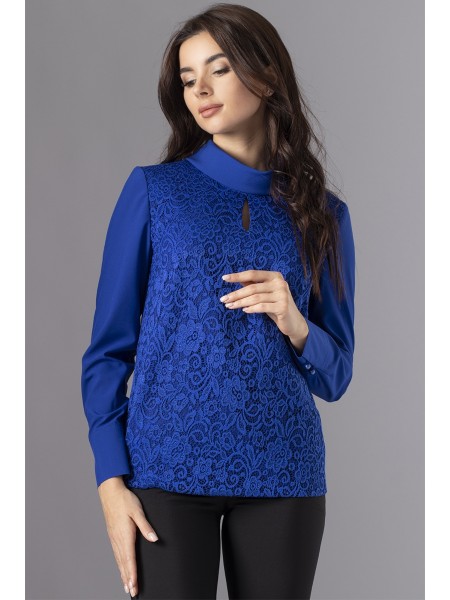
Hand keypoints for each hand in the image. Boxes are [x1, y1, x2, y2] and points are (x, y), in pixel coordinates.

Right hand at [98, 477, 158, 597]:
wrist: (110, 491)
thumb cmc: (125, 500)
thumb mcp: (137, 511)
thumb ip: (146, 526)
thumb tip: (154, 539)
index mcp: (125, 535)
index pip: (129, 559)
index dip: (132, 574)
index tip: (134, 586)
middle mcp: (118, 539)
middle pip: (123, 563)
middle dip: (128, 579)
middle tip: (132, 592)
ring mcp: (113, 537)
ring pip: (119, 560)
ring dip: (123, 574)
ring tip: (127, 586)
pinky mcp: (112, 535)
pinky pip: (116, 554)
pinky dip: (119, 565)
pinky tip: (121, 568)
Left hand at [220, 270, 308, 350]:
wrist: (293, 322)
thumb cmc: (276, 305)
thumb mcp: (265, 293)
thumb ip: (254, 285)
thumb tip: (237, 279)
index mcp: (275, 276)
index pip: (253, 274)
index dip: (238, 276)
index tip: (224, 278)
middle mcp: (280, 283)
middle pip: (252, 287)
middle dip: (236, 294)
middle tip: (223, 299)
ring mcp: (282, 295)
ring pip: (255, 298)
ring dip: (240, 302)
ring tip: (230, 306)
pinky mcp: (283, 307)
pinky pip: (262, 307)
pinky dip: (251, 308)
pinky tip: (244, 310)